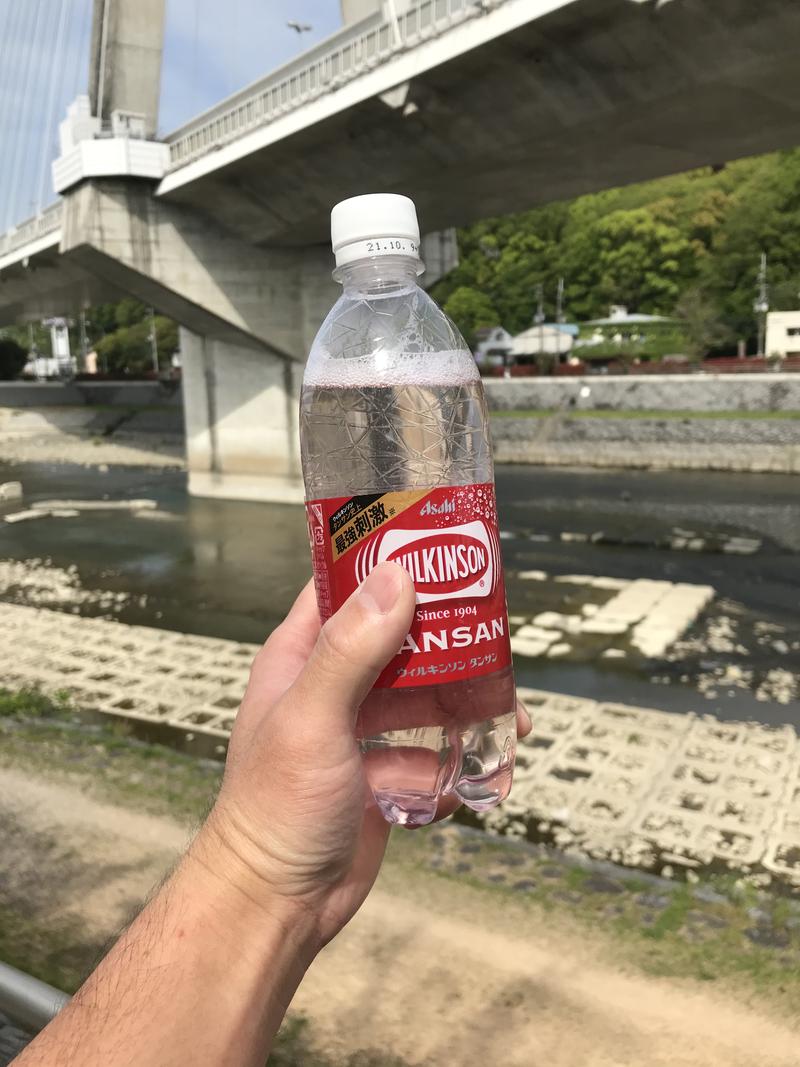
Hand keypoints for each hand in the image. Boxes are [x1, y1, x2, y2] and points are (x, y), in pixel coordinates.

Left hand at [194, 563, 531, 949]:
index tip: (448, 553)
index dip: (393, 563)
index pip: (349, 586)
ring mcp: (361, 730)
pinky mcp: (384, 774)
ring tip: (512, 723)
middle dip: (452, 644)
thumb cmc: (275, 807)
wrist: (276, 905)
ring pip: (428, 698)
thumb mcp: (312, 718)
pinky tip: (473, 782)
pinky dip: (457, 764)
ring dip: (468, 709)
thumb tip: (398, 576)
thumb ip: (351, 650)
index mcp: (303, 655)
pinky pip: (433, 754)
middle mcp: (334, 684)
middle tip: (499, 644)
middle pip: (405, 640)